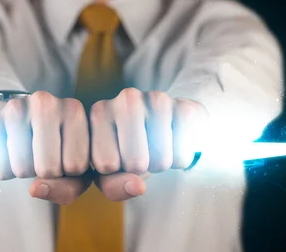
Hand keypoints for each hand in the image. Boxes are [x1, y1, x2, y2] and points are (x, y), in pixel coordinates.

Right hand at [0, 91, 90, 204]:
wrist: (20, 121)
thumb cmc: (56, 148)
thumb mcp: (75, 169)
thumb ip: (68, 188)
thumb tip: (34, 189)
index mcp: (74, 110)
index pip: (76, 166)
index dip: (70, 172)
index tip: (67, 156)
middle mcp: (46, 103)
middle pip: (48, 169)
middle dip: (46, 174)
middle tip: (44, 157)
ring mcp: (16, 107)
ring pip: (23, 170)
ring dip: (25, 173)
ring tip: (28, 154)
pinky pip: (0, 167)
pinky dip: (5, 171)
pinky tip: (10, 153)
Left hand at [89, 88, 207, 201]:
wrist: (170, 125)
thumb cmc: (130, 149)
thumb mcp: (111, 171)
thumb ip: (113, 186)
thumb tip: (138, 187)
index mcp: (100, 112)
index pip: (105, 165)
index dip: (115, 172)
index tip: (118, 157)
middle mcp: (125, 99)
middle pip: (134, 164)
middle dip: (140, 169)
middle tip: (141, 154)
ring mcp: (156, 99)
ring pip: (159, 161)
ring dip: (161, 165)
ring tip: (157, 148)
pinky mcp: (185, 107)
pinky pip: (182, 156)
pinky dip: (180, 160)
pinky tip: (174, 143)